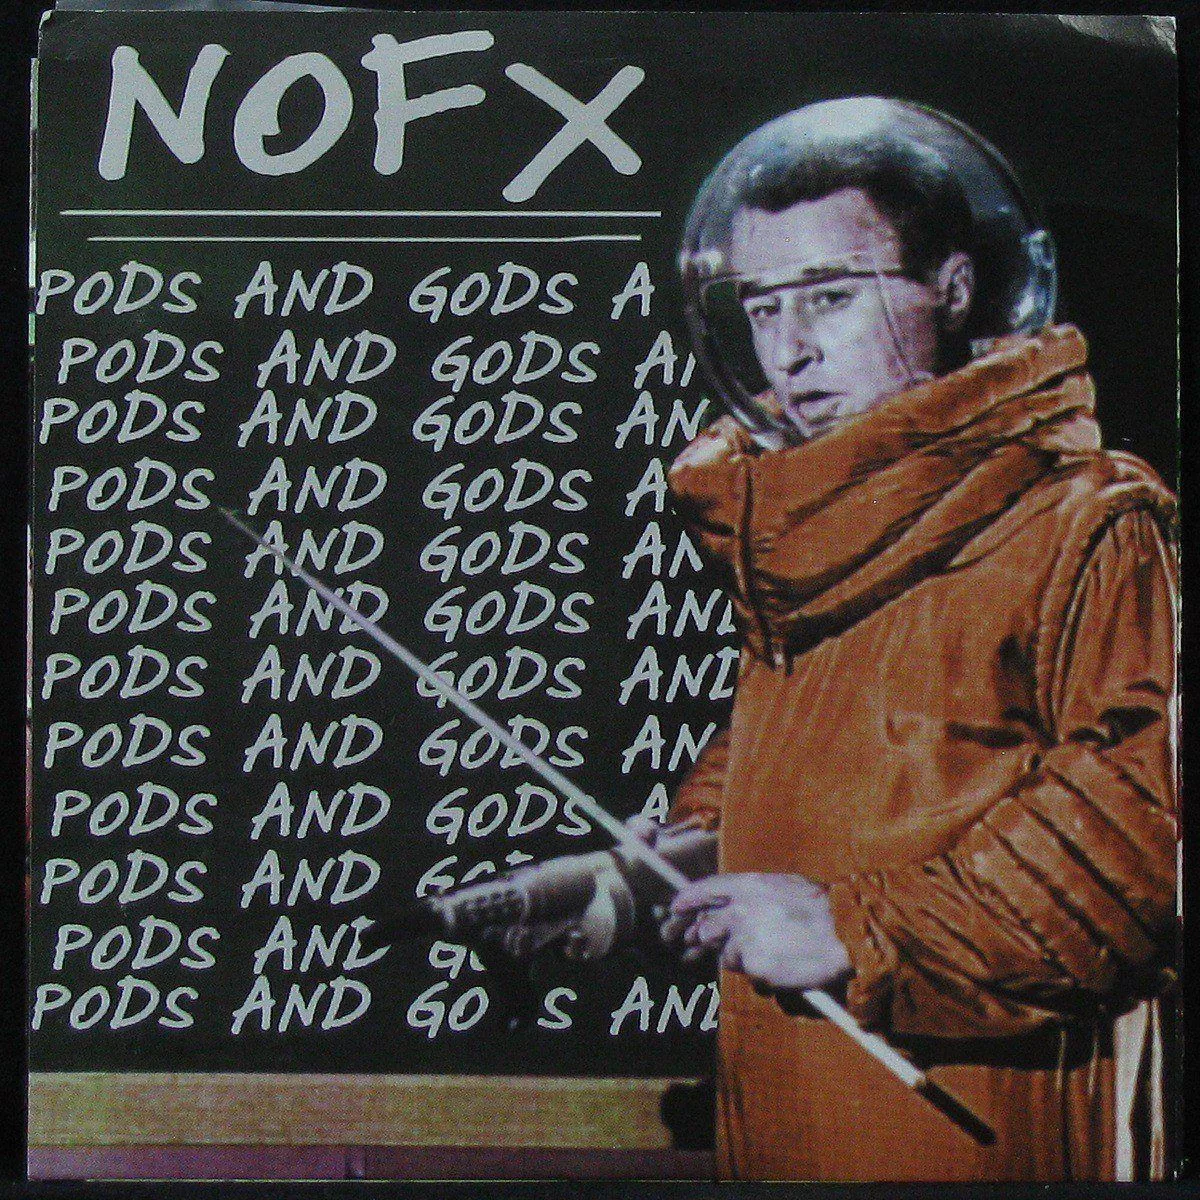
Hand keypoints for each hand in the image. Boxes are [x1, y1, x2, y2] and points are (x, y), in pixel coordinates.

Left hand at [665, 873, 852, 991]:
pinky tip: (777, 967)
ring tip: (764, 954)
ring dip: (737, 957)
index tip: (675, 908)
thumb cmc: (822, 910)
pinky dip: (757, 973)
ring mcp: (745, 939)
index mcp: (749, 886)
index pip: (705, 890)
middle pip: (705, 928)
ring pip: (725, 954)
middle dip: (700, 938)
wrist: (847, 933)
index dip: (686, 900)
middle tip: (695, 945)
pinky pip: (745, 973)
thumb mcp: (784, 886)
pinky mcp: (754, 965)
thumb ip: (753, 893)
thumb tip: (733, 903)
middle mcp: (741, 910)